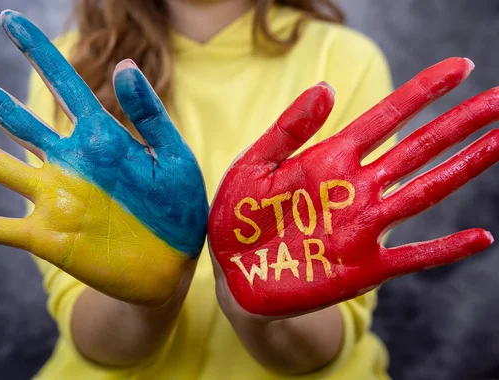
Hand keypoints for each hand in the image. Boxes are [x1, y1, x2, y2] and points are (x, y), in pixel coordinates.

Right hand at [0, 10, 207, 305]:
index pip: (62, 85)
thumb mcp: (173, 157)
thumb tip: (124, 64)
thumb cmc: (178, 209)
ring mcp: (55, 199)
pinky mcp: (49, 238)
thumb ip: (149, 114)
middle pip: (13, 118)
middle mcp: (69, 163)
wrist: (173, 266)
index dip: (37, 52)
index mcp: (101, 138)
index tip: (9, 20)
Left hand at [209, 58, 498, 316]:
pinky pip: (412, 257)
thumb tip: (325, 87)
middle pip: (417, 149)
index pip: (385, 118)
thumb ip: (288, 129)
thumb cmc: (238, 215)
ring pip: (423, 192)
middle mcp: (354, 188)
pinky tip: (481, 238)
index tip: (461, 68)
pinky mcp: (361, 268)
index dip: (421, 93)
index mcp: (329, 158)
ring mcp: (362, 227)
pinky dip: (445, 249)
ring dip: (464, 168)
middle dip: (459, 123)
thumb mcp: (253, 164)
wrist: (232, 273)